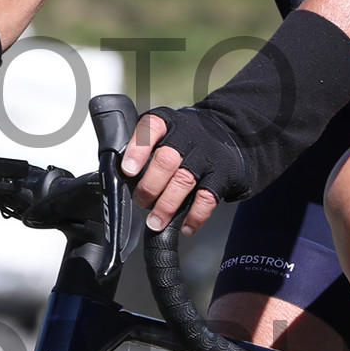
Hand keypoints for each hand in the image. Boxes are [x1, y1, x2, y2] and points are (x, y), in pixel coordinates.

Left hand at [120, 112, 219, 234]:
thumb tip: (120, 177)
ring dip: (166, 206)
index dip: (137, 150)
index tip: (128, 170)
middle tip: (141, 201)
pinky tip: (185, 226)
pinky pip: (206, 198)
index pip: (151, 129)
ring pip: (183, 181)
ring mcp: (205, 157)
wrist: (229, 132)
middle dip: (149, 186)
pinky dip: (194, 216)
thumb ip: (144, 148)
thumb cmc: (187, 138)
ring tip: (156, 221)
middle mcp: (186, 138)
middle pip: (165, 161)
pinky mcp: (221, 175)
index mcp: (168, 124)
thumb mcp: (165, 130)